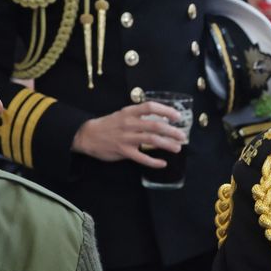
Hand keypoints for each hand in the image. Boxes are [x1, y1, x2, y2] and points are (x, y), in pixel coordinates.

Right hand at [71, 102, 186, 167]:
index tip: (177, 116)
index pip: (150, 107)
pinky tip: (162, 163)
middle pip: (155, 126)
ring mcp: (126, 138)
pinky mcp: (124, 151)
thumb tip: (159, 120)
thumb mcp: (122, 115)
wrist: (87, 135)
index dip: (165, 111)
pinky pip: (142, 158)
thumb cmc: (108, 125)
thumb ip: (138, 116)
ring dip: (167, 144)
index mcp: (129, 113)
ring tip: (177, 148)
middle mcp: (129, 124)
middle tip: (183, 136)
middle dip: (171, 131)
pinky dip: (154, 161)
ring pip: (151, 140)